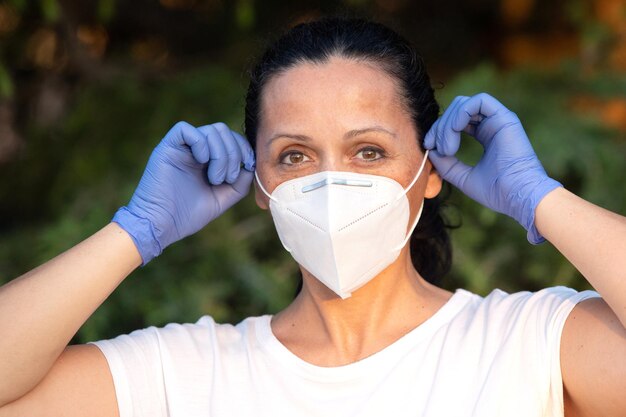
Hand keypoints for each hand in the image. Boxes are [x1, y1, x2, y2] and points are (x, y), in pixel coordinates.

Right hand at [113, 121, 255, 263]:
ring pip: (210, 130)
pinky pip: (185, 129)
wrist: (161, 225)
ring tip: (215, 179)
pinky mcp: (167, 148)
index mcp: (208, 160)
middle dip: (234, 153)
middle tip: (228, 178)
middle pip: (222, 130)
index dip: (244, 148)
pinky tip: (202, 162)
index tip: (248, 166)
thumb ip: (239, 183)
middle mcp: (195, 150)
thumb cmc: (187, 216)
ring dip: (221, 154)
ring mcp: (181, 148)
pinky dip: (201, 143)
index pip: (230, 138)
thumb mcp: (222, 199)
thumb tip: (250, 164)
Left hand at [424, 93, 561, 243]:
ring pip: (464, 104)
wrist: (518, 196)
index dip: (439, 131)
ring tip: (447, 147)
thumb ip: (447, 165)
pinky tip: (455, 130)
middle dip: (439, 126)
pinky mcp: (505, 118)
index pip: (456, 123)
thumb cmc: (496, 191)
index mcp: (485, 136)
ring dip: (448, 123)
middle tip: (433, 145)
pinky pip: (480, 101)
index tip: (429, 146)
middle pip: (456, 111)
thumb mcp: (463, 177)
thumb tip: (432, 150)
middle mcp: (491, 125)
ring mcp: (499, 120)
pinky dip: (462, 113)